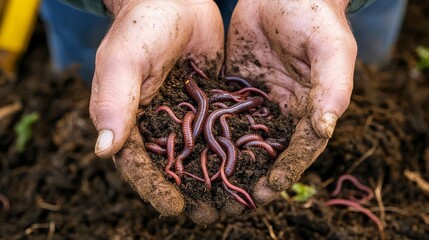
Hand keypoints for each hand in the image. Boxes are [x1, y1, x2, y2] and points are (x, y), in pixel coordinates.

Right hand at [90, 0, 223, 222]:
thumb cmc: (143, 25)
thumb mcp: (123, 59)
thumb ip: (113, 101)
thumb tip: (104, 150)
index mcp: (129, 119)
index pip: (138, 163)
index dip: (154, 188)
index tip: (174, 208)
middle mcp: (157, 123)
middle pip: (173, 166)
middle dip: (192, 192)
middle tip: (212, 215)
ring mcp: (185, 115)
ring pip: (200, 154)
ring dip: (216, 178)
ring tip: (236, 201)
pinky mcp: (208, 104)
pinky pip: (221, 130)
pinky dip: (233, 149)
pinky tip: (252, 165)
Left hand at [226, 0, 356, 204]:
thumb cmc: (313, 14)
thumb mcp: (331, 48)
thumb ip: (333, 87)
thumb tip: (325, 129)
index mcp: (310, 108)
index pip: (301, 148)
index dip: (287, 170)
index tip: (268, 188)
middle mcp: (282, 111)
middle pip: (268, 152)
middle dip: (252, 178)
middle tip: (231, 203)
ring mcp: (256, 101)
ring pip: (241, 139)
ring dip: (226, 164)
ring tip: (206, 187)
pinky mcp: (234, 89)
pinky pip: (221, 114)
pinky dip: (209, 134)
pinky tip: (191, 149)